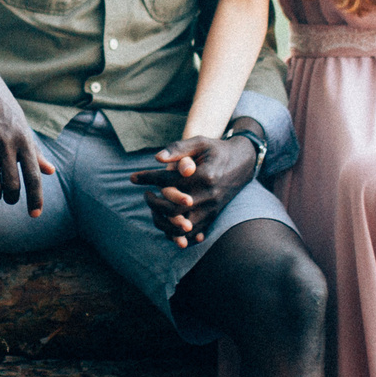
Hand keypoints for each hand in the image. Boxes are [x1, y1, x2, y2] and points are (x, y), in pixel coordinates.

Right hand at [0, 35, 54, 212]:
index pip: (34, 177)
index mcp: (24, 139)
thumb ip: (35, 151)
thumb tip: (51, 172)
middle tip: (9, 199)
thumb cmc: (1, 105)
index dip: (36, 199)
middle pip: (13, 186)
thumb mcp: (22, 124)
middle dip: (12, 199)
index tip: (35, 214)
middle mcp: (7, 144)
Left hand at [129, 133, 259, 246]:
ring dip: (162, 220)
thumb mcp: (200, 142)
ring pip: (181, 226)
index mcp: (204, 176)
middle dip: (153, 203)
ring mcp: (211, 209)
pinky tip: (166, 221)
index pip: (168, 180)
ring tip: (154, 208)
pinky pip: (192, 234)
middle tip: (146, 194)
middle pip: (172, 209)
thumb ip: (178, 148)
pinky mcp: (213, 217)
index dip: (147, 178)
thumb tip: (157, 158)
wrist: (243, 163)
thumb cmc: (216, 150)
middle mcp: (208, 195)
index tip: (133, 177)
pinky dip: (176, 233)